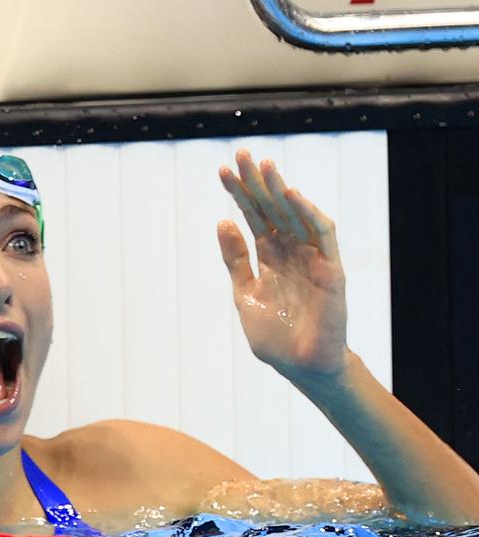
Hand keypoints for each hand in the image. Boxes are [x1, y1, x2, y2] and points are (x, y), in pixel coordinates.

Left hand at [218, 150, 349, 382]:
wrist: (301, 366)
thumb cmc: (276, 335)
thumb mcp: (245, 294)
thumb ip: (236, 260)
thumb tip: (221, 222)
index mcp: (270, 256)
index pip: (253, 216)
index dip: (239, 193)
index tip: (222, 170)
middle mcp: (291, 251)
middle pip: (273, 208)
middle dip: (257, 181)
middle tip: (242, 154)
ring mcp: (312, 258)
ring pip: (296, 215)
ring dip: (281, 189)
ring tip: (264, 166)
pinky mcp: (331, 269)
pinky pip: (322, 235)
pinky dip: (309, 213)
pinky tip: (292, 195)